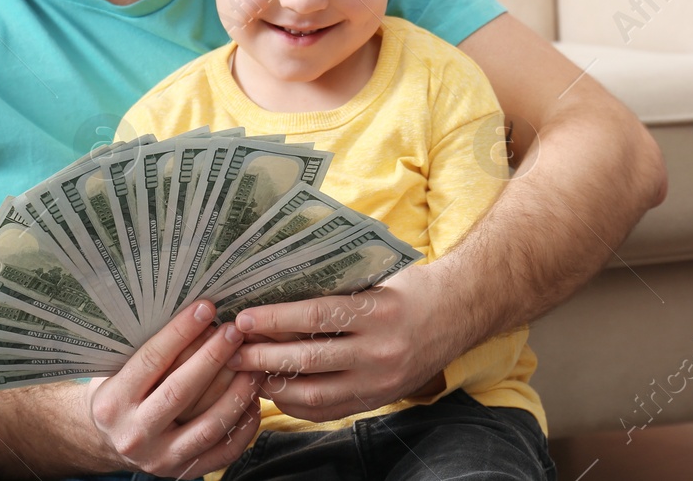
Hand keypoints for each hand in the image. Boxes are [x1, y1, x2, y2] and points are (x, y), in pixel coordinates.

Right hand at [89, 300, 262, 477]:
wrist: (105, 442)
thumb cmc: (118, 393)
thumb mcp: (117, 369)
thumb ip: (148, 349)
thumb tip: (194, 312)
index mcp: (113, 402)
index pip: (151, 361)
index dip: (181, 332)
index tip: (206, 308)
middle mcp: (134, 434)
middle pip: (181, 391)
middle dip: (212, 356)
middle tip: (234, 331)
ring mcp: (159, 459)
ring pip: (208, 425)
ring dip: (236, 391)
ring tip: (253, 363)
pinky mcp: (181, 473)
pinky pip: (222, 452)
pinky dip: (242, 426)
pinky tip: (253, 400)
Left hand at [224, 265, 453, 422]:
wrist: (459, 314)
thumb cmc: (410, 289)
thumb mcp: (375, 280)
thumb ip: (334, 291)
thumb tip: (276, 294)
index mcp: (379, 311)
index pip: (315, 316)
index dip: (275, 319)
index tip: (244, 318)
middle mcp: (380, 350)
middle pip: (309, 359)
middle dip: (263, 356)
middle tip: (233, 350)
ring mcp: (380, 381)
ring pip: (315, 393)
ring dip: (275, 384)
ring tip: (248, 372)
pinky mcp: (378, 399)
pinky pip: (329, 411)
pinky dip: (297, 404)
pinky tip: (276, 390)